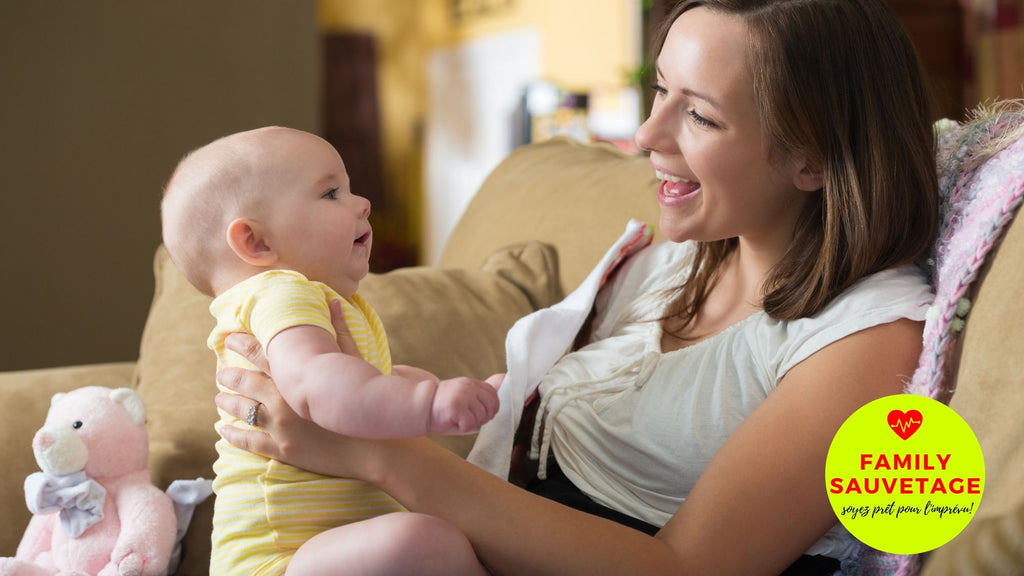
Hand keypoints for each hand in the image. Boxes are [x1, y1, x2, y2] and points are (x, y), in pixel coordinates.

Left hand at [214, 299, 364, 475]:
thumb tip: (334, 301)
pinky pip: (249, 441)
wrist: (375, 443)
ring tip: (219, 397)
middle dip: (229, 375)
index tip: (229, 338)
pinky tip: (223, 429)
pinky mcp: (283, 449)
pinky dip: (232, 434)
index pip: (260, 353)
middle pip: (245, 382)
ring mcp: (281, 427)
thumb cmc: (369, 398)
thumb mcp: (355, 361)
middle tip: (221, 372)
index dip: (242, 343)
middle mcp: (282, 400)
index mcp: (297, 375)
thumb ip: (340, 331)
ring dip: (228, 402)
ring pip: (243, 410)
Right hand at [429, 374, 501, 434]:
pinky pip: (470, 423)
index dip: (490, 408)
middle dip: (483, 417)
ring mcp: (462, 396)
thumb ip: (484, 390)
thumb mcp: (466, 396)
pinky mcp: (455, 407)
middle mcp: (469, 387)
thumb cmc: (444, 405)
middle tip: (468, 418)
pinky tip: (453, 421)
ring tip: (458, 419)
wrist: (420, 407)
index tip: (477, 412)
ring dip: (471, 423)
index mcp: (472, 383)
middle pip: (491, 407)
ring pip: (482, 417)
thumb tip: (504, 377)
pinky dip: (462, 427)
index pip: (494, 395)